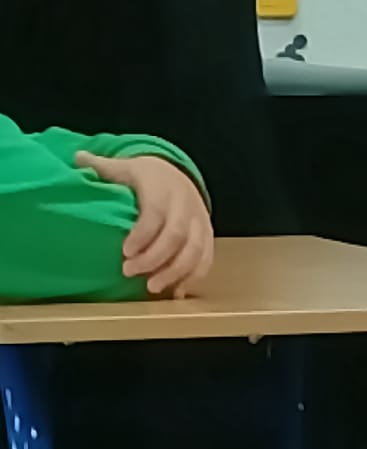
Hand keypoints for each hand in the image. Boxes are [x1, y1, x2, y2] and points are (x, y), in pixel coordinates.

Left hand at [76, 152, 213, 298]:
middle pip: (176, 234)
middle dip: (154, 257)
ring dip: (175, 272)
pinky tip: (176, 291)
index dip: (143, 234)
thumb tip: (77, 157)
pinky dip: (193, 276)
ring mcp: (199, 219)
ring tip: (151, 287)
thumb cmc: (147, 177)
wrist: (179, 174)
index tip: (125, 251)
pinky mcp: (207, 234)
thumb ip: (103, 167)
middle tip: (129, 272)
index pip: (156, 211)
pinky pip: (206, 257)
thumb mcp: (126, 168)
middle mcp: (185, 202)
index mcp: (163, 186)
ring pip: (195, 249)